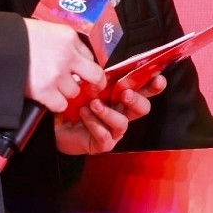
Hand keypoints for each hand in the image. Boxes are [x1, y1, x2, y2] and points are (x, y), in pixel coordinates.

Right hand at [24, 18, 105, 111]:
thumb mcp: (45, 29)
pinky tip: (46, 97)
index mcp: (68, 37)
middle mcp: (67, 55)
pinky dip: (54, 104)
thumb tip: (73, 56)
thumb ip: (61, 42)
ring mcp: (57, 74)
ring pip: (74, 92)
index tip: (82, 72)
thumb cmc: (16, 36)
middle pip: (94, 76)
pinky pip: (60, 105)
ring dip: (65, 92)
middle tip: (89, 88)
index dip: (85, 66)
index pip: (90, 56)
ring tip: (50, 86)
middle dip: (92, 83)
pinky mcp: (44, 91)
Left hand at [53, 75, 167, 155]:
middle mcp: (122, 114)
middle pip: (143, 109)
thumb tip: (106, 69)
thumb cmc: (72, 103)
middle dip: (136, 100)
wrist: (54, 123)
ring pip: (122, 123)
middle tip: (125, 93)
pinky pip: (105, 135)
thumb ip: (99, 79)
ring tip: (93, 104)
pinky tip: (84, 114)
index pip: (143, 91)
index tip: (158, 79)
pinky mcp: (103, 144)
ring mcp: (114, 131)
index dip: (154, 86)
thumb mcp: (86, 86)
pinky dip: (94, 123)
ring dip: (108, 112)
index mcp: (122, 98)